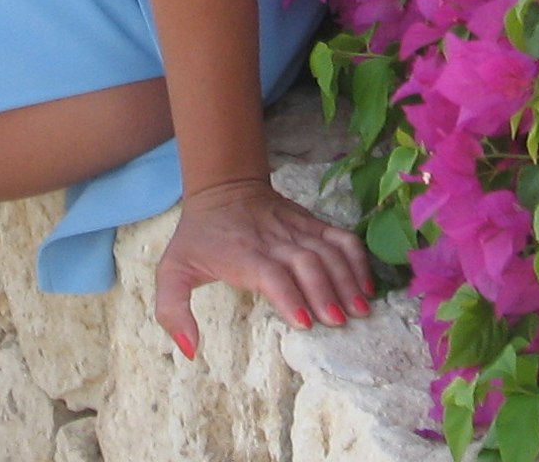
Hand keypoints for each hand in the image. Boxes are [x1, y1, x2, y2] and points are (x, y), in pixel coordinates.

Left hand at [152, 176, 373, 356]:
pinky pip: (340, 237)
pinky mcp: (311, 223)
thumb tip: (190, 350)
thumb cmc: (199, 237)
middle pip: (307, 262)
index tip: (305, 323)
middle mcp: (273, 240)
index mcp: (242, 254)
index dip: (289, 296)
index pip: (271, 273)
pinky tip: (367, 285)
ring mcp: (296, 229)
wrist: (223, 188)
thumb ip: (173, 311)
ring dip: (346, 278)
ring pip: (328, 250)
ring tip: (359, 309)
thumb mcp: (172, 270)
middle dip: (326, 291)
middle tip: (340, 322)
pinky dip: (357, 258)